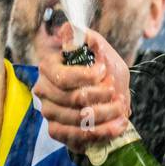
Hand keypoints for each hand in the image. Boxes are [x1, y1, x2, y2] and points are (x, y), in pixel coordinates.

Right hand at [32, 24, 131, 152]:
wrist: (110, 96)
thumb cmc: (104, 70)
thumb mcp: (102, 50)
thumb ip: (88, 40)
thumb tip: (66, 29)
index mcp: (50, 67)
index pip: (63, 77)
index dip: (86, 77)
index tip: (104, 72)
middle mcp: (43, 89)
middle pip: (72, 99)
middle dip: (101, 97)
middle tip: (117, 95)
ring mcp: (49, 111)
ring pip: (77, 118)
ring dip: (105, 115)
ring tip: (121, 110)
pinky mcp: (56, 130)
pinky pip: (77, 136)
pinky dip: (102, 132)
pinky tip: (117, 126)